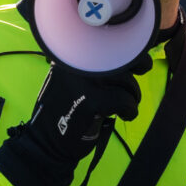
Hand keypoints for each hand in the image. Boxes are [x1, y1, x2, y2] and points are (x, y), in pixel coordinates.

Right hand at [0, 61, 143, 185]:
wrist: (46, 143)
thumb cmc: (66, 112)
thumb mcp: (75, 81)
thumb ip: (96, 68)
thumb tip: (134, 56)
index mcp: (70, 56)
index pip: (108, 41)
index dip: (131, 51)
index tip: (139, 65)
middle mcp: (74, 63)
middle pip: (120, 56)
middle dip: (138, 69)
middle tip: (135, 86)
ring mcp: (81, 81)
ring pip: (125, 79)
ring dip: (133, 94)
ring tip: (127, 106)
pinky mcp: (90, 101)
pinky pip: (124, 100)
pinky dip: (130, 110)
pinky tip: (126, 116)